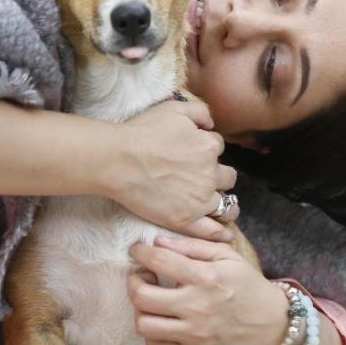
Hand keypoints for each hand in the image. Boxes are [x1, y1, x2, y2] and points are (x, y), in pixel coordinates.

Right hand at [103, 100, 238, 240]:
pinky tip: (225, 236)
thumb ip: (199, 112)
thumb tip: (211, 124)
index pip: (217, 147)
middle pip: (227, 177)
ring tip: (222, 208)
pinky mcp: (186, 219)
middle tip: (203, 179)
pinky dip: (220, 234)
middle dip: (219, 176)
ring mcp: (200, 199)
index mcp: (209, 146)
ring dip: (226, 205)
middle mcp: (210, 174)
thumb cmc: (142, 132)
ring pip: (226, 205)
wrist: (118, 159)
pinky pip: (211, 230)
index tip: (193, 153)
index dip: (206, 149)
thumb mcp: (174, 108)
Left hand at [127, 235, 287, 344]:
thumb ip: (193, 246)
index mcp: (206, 278)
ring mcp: (193, 334)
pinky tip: (161, 319)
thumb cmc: (249, 286)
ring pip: (143, 325)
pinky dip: (151, 331)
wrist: (272, 327)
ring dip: (140, 309)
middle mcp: (196, 307)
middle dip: (134, 281)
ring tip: (150, 300)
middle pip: (141, 296)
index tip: (138, 250)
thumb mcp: (229, 257)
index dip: (141, 252)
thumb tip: (158, 241)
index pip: (159, 261)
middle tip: (142, 276)